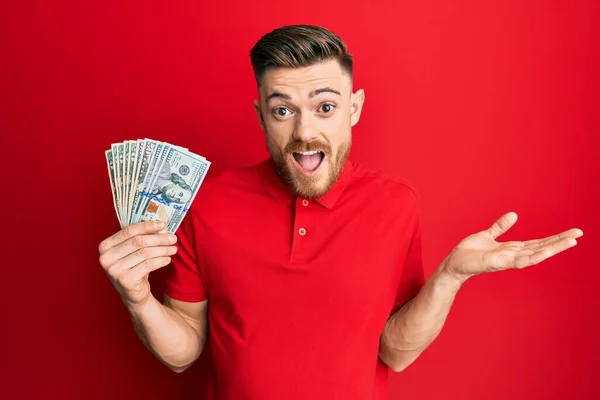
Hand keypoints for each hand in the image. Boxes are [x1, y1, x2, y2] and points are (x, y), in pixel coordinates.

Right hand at [98, 221, 177, 305]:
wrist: (133, 294)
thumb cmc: (133, 268)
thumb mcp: (134, 251)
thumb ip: (143, 237)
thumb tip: (162, 227)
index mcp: (105, 246)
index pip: (128, 231)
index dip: (147, 226)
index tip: (162, 224)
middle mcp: (106, 258)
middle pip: (138, 242)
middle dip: (158, 239)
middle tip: (173, 238)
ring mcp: (114, 270)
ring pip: (144, 253)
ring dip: (162, 250)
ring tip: (173, 249)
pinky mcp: (125, 280)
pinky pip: (148, 265)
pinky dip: (160, 260)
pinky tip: (167, 259)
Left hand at [443, 212, 582, 281]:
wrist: (454, 263)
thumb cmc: (470, 252)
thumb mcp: (488, 235)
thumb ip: (500, 227)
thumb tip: (514, 215)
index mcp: (512, 248)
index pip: (538, 242)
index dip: (555, 238)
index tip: (572, 233)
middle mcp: (513, 255)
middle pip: (542, 248)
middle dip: (560, 242)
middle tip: (578, 234)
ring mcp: (508, 260)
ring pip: (535, 255)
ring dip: (552, 249)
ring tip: (570, 242)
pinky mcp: (499, 263)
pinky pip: (519, 260)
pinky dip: (533, 256)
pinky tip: (545, 252)